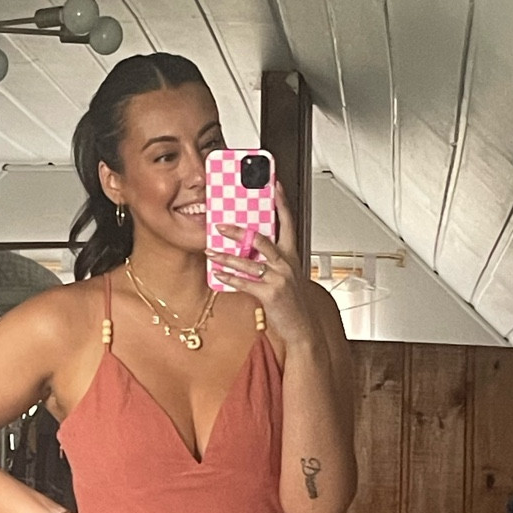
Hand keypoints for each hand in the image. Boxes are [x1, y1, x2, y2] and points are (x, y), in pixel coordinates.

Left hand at [210, 183, 320, 348]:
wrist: (302, 328)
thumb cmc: (292, 301)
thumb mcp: (287, 275)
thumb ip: (270, 259)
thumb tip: (247, 247)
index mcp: (292, 255)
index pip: (288, 222)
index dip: (281, 202)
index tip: (273, 184)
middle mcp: (287, 263)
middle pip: (262, 238)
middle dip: (239, 231)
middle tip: (220, 225)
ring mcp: (279, 278)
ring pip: (248, 261)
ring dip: (225, 256)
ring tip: (210, 251)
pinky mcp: (271, 294)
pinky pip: (245, 283)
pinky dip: (229, 278)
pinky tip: (218, 274)